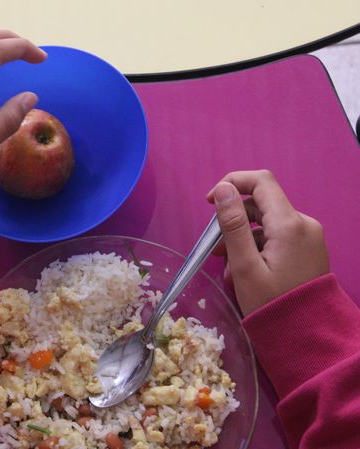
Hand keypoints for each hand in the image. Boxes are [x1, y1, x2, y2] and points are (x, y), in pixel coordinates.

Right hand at [207, 170, 328, 315]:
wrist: (308, 337)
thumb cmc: (271, 303)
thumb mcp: (244, 265)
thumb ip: (233, 224)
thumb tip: (222, 189)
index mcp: (289, 224)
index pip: (260, 181)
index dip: (231, 183)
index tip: (210, 202)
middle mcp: (303, 224)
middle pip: (260, 205)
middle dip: (233, 221)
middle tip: (215, 249)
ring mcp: (308, 237)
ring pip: (266, 224)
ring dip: (242, 239)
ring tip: (227, 269)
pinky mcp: (307, 250)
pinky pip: (276, 238)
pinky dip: (256, 248)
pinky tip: (244, 273)